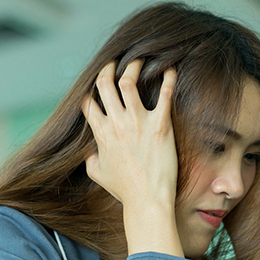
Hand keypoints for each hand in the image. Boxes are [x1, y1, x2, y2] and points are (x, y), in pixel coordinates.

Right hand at [82, 60, 182, 257]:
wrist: (147, 200)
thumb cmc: (125, 190)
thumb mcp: (99, 175)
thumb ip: (90, 159)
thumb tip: (90, 152)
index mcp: (101, 134)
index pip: (88, 103)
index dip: (90, 91)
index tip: (98, 86)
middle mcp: (116, 123)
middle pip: (105, 84)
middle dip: (108, 68)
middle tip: (115, 62)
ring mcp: (138, 122)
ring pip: (129, 82)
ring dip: (133, 66)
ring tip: (140, 59)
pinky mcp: (160, 126)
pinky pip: (164, 94)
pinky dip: (168, 78)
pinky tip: (170, 69)